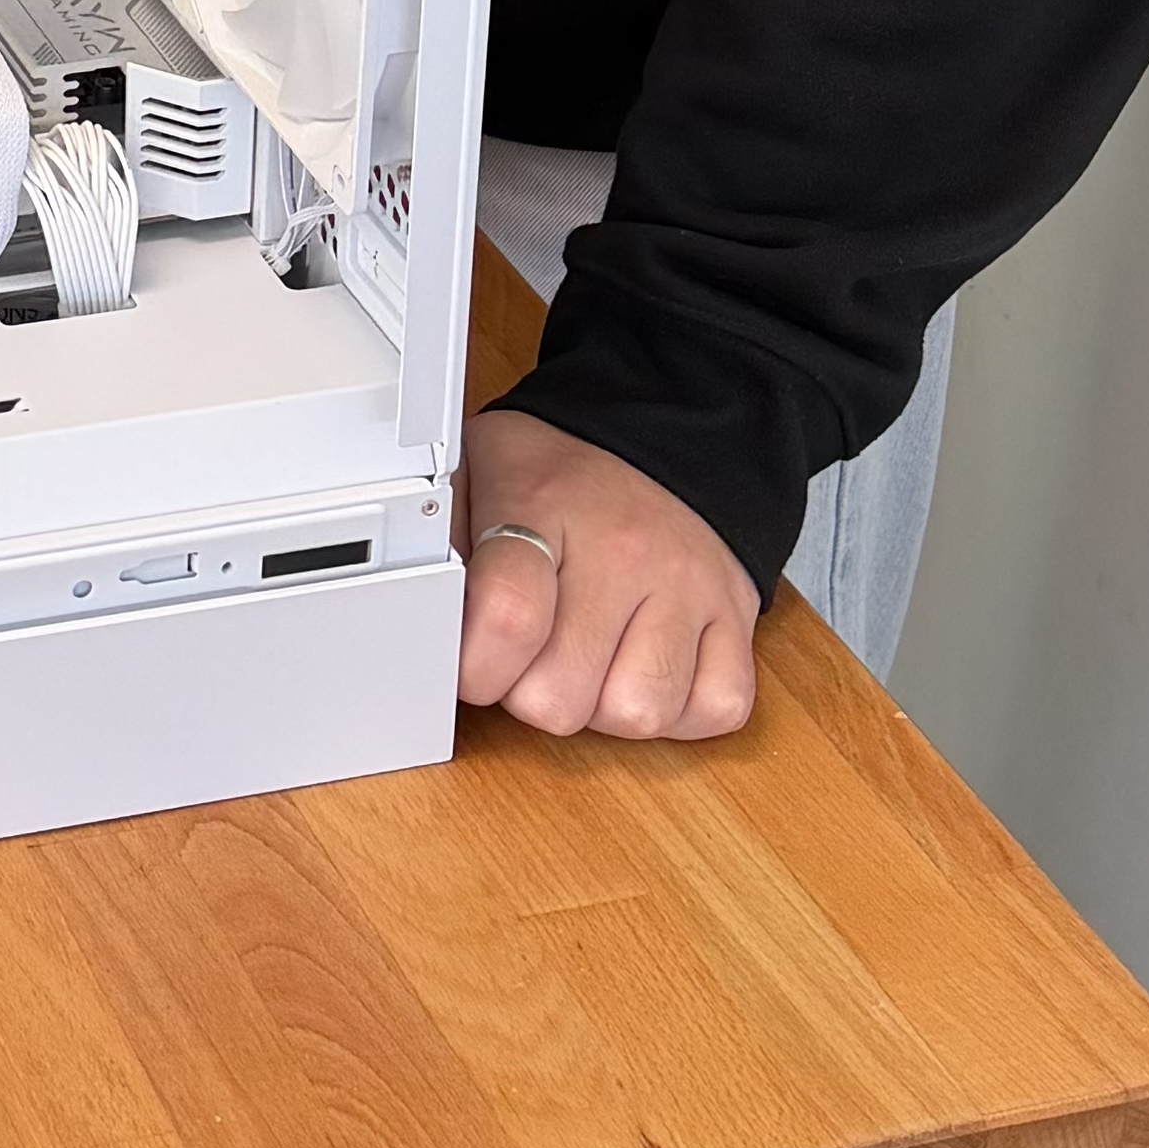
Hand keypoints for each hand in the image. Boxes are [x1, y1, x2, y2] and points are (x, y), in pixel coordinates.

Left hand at [457, 408, 762, 740]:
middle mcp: (624, 550)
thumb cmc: (558, 469)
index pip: (508, 616)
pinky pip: (716, 707)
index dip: (474, 666)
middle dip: (528, 693)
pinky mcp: (739, 616)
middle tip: (526, 657)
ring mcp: (688, 586)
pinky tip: (643, 667)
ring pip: (638, 714)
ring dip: (601, 709)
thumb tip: (409, 616)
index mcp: (543, 506)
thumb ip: (437, 539)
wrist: (659, 433)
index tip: (468, 662)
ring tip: (586, 661)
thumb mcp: (478, 473)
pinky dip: (678, 710)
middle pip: (561, 693)